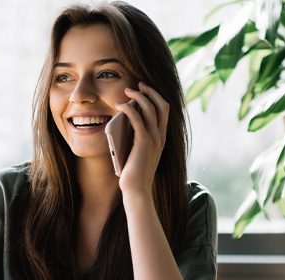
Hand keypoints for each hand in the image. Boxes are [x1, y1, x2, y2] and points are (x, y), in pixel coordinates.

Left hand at [115, 82, 168, 196]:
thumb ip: (136, 136)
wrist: (136, 189)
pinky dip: (128, 108)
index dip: (156, 96)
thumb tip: (125, 119)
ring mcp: (154, 139)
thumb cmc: (134, 172)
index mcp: (161, 138)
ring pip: (150, 108)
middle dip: (150, 91)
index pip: (165, 110)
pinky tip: (119, 105)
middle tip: (137, 84)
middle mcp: (161, 136)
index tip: (144, 89)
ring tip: (127, 91)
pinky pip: (137, 118)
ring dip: (138, 95)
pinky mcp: (144, 142)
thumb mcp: (137, 150)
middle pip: (161, 104)